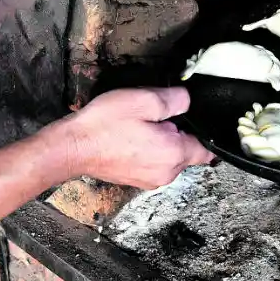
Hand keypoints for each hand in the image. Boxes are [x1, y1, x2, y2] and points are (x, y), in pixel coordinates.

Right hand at [56, 88, 212, 188]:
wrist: (72, 148)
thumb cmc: (104, 125)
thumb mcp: (143, 100)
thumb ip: (174, 100)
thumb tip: (188, 100)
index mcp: (173, 154)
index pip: (208, 150)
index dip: (203, 131)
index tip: (191, 120)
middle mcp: (166, 173)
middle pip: (186, 151)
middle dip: (176, 133)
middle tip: (153, 117)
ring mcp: (150, 180)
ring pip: (169, 157)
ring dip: (161, 142)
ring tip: (138, 127)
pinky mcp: (136, 180)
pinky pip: (153, 164)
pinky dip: (147, 151)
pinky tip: (129, 138)